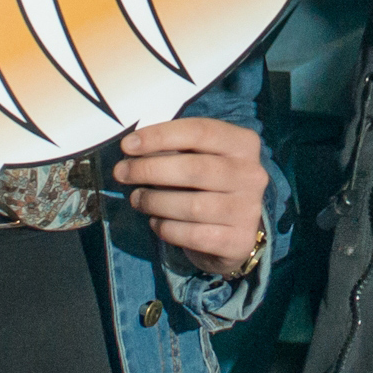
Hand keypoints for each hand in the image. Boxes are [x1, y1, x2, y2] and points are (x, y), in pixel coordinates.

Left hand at [117, 118, 270, 274]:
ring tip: (136, 199)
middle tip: (121, 172)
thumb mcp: (197, 158)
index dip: (160, 136)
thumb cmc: (207, 186)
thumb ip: (172, 150)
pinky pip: (192, 235)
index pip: (200, 131)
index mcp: (243, 144)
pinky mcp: (238, 241)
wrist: (234, 233)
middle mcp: (252, 175)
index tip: (127, 145)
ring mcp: (248, 210)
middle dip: (149, 169)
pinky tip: (156, 222)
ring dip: (153, 201)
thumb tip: (132, 149)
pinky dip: (166, 228)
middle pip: (194, 169)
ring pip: (191, 206)